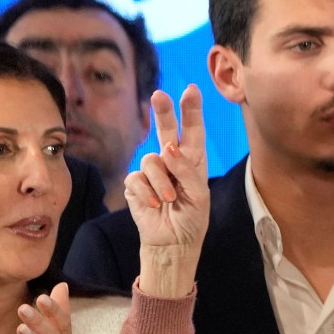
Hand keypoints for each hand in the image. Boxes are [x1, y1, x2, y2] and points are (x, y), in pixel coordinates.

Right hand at [127, 85, 211, 298]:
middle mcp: (172, 161)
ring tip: (169, 199)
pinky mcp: (135, 185)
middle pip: (166, 129)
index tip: (191, 89)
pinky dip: (147, 193)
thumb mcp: (199, 195)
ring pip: (151, 160)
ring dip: (162, 181)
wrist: (173, 243)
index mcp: (193, 160)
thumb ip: (186, 169)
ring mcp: (152, 172)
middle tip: (159, 95)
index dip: (191, 110)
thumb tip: (168, 147)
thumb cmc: (192, 220)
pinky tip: (154, 205)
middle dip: (163, 112)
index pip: (193, 131)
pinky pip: (136, 179)